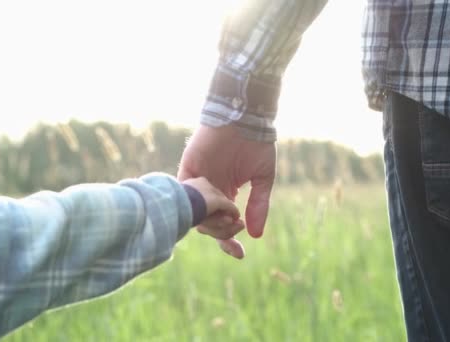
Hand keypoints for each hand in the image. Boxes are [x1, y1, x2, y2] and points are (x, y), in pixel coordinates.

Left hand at [178, 124, 275, 256]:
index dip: (229, 243)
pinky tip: (219, 204)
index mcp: (225, 194)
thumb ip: (259, 205)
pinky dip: (200, 204)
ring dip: (214, 222)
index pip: (222, 226)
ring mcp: (197, 182)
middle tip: (239, 225)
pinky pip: (186, 195)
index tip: (240, 254)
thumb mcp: (263, 179)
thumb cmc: (256, 144)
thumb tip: (256, 235)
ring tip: (233, 214)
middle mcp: (209, 192)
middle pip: (207, 226)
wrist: (245, 118)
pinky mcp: (188, 170)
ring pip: (196, 216)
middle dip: (223, 234)